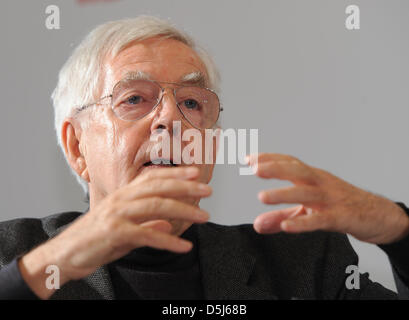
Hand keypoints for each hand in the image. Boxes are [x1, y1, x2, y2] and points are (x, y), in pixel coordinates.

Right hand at [19, 166, 210, 298]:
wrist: (63, 255)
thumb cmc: (94, 240)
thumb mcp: (124, 230)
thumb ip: (146, 226)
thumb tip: (169, 226)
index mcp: (123, 195)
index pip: (152, 178)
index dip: (175, 174)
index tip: (196, 173)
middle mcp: (120, 199)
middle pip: (158, 188)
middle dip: (186, 187)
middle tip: (208, 190)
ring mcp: (116, 215)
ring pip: (156, 206)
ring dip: (184, 210)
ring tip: (204, 216)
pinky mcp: (114, 233)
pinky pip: (147, 235)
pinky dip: (168, 242)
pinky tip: (184, 247)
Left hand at [248, 153, 408, 244]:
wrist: (378, 215)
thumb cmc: (339, 206)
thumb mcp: (308, 211)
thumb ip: (281, 217)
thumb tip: (256, 224)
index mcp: (313, 178)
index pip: (290, 163)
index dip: (270, 159)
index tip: (248, 159)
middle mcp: (321, 184)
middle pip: (298, 171)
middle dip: (275, 168)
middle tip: (254, 168)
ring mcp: (332, 199)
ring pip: (307, 193)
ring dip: (284, 194)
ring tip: (262, 197)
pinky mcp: (341, 217)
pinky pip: (320, 219)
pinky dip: (303, 222)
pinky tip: (287, 226)